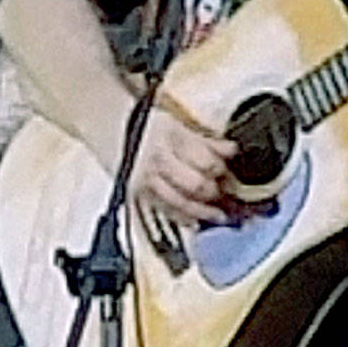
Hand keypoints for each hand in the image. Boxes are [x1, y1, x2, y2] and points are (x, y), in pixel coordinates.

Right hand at [131, 104, 236, 227]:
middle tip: (230, 197)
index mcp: (172, 138)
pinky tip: (196, 221)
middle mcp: (159, 161)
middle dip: (214, 193)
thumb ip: (207, 141)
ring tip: (220, 216)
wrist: (112, 131)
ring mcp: (147, 180)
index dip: (222, 170)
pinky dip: (182, 217)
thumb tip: (233, 151)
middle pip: (194, 185)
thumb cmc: (151, 126)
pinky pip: (164, 210)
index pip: (205, 161)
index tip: (234, 173)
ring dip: (202, 211)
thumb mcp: (180, 124)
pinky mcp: (138, 194)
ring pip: (180, 203)